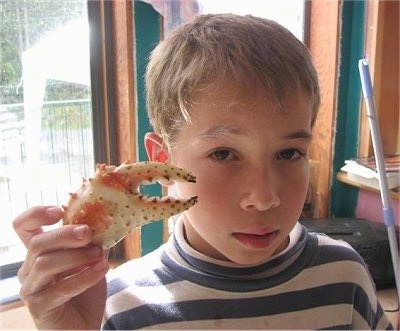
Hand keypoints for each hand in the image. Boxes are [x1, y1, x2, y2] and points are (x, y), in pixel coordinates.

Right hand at [13, 206, 108, 329]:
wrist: (86, 324)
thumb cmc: (85, 289)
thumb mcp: (90, 259)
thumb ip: (90, 241)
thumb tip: (103, 219)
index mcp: (39, 252)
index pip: (23, 226)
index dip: (35, 213)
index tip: (58, 210)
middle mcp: (29, 268)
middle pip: (37, 243)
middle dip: (64, 234)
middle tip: (88, 232)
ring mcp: (30, 289)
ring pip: (45, 263)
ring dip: (77, 256)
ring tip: (100, 254)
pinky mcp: (38, 307)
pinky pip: (59, 288)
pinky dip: (83, 277)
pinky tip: (101, 269)